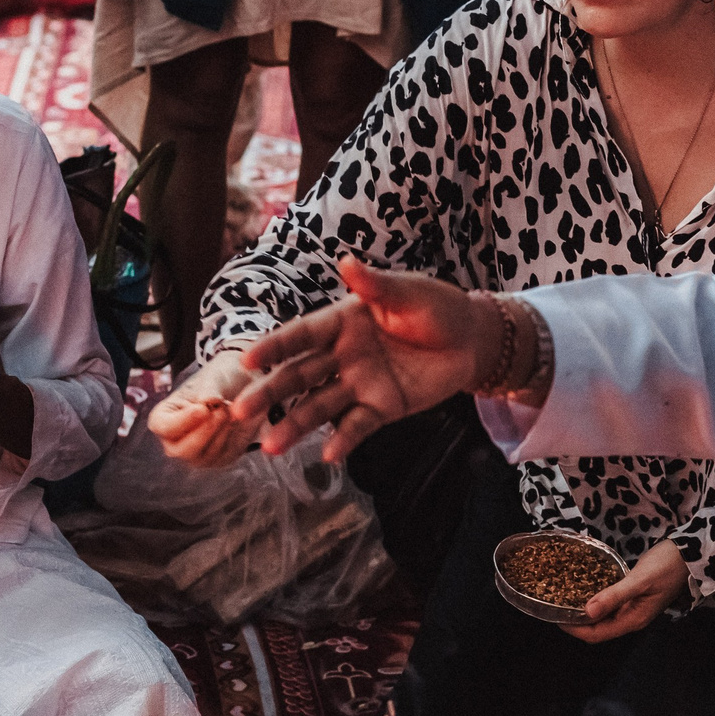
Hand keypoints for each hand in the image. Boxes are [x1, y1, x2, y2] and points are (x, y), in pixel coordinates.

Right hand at [144, 349, 258, 466]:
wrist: (240, 388)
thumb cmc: (217, 382)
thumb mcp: (213, 378)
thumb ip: (209, 388)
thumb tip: (209, 399)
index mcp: (164, 420)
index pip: (163, 427)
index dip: (183, 420)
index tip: (203, 408)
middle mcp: (176, 443)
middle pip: (182, 451)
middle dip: (205, 431)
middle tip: (223, 410)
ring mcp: (197, 455)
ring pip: (206, 456)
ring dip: (221, 432)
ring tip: (231, 409)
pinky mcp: (219, 459)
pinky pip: (226, 456)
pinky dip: (234, 438)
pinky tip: (237, 420)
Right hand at [232, 256, 494, 462]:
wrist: (473, 340)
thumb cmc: (437, 307)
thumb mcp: (409, 292)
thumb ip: (376, 286)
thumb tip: (346, 260)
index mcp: (342, 321)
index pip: (301, 335)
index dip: (274, 347)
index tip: (247, 362)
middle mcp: (342, 354)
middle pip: (299, 375)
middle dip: (270, 393)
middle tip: (241, 410)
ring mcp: (359, 383)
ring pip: (319, 405)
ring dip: (295, 425)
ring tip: (270, 447)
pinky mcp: (381, 407)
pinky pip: (357, 425)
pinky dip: (344, 440)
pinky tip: (328, 455)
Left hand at [564, 538, 686, 643]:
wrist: (692, 554)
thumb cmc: (668, 566)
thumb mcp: (639, 580)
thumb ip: (614, 596)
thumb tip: (587, 612)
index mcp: (633, 620)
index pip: (596, 634)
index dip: (574, 629)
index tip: (555, 616)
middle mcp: (632, 619)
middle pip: (598, 630)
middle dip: (576, 623)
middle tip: (555, 606)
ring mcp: (634, 609)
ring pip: (603, 618)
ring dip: (584, 613)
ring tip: (564, 599)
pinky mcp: (634, 598)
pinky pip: (610, 606)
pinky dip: (595, 602)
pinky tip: (585, 590)